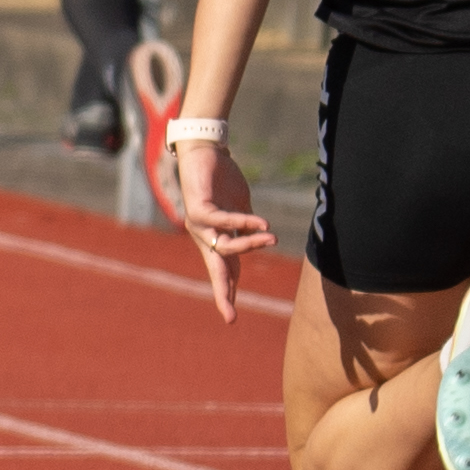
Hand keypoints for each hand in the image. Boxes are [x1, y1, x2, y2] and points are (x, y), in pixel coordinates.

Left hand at [163, 123, 274, 315]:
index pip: (225, 270)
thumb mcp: (240, 207)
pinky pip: (223, 221)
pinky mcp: (198, 208)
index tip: (231, 316)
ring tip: (272, 239)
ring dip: (250, 245)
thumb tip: (261, 239)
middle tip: (229, 315)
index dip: (229, 291)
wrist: (204, 152)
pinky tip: (262, 224)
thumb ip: (246, 226)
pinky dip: (242, 223)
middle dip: (223, 292)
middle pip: (217, 270)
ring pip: (225, 247)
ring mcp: (199, 224)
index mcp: (215, 238)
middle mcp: (204, 236)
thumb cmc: (221, 180)